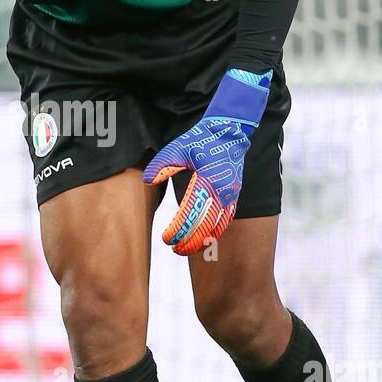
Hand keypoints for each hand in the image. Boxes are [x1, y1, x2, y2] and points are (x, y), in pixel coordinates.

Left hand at [143, 69, 271, 253]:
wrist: (229, 132)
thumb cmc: (200, 140)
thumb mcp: (177, 148)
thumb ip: (161, 165)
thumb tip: (147, 181)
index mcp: (208, 180)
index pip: (192, 213)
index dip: (179, 229)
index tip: (167, 238)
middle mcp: (222, 191)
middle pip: (206, 225)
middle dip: (191, 241)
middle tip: (175, 249)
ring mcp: (231, 195)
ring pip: (218, 226)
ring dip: (203, 240)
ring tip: (187, 248)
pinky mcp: (234, 195)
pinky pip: (226, 219)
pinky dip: (215, 232)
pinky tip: (204, 239)